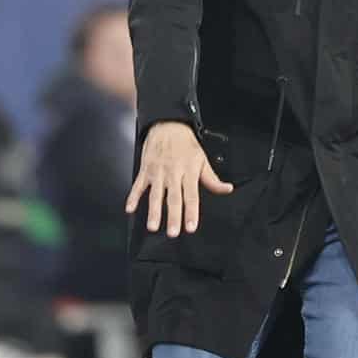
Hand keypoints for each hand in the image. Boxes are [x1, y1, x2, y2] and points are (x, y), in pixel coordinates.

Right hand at [125, 121, 231, 236]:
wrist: (167, 124)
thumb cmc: (186, 144)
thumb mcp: (202, 159)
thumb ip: (212, 179)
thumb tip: (227, 189)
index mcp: (189, 171)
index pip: (191, 195)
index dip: (191, 212)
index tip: (191, 226)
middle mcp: (173, 173)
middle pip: (173, 198)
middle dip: (173, 216)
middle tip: (172, 232)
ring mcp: (158, 171)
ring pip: (155, 194)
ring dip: (153, 211)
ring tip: (153, 226)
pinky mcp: (145, 169)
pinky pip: (138, 185)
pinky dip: (133, 197)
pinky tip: (130, 209)